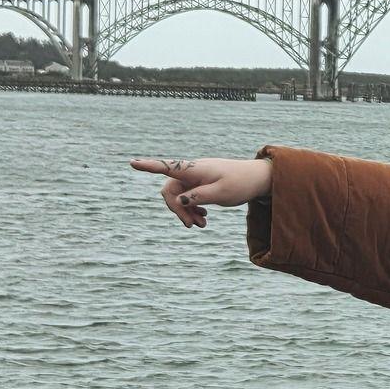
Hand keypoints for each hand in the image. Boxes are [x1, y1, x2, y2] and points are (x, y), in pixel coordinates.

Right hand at [129, 156, 271, 227]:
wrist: (257, 179)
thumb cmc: (241, 183)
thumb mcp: (221, 192)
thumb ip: (199, 196)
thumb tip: (178, 201)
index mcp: (194, 170)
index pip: (167, 167)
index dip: (148, 166)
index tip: (132, 163)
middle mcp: (192, 172)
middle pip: (171, 191)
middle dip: (177, 209)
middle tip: (192, 226)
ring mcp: (196, 179)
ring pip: (180, 197)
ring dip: (186, 212)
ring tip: (202, 225)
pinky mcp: (202, 186)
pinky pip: (190, 198)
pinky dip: (194, 209)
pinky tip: (204, 218)